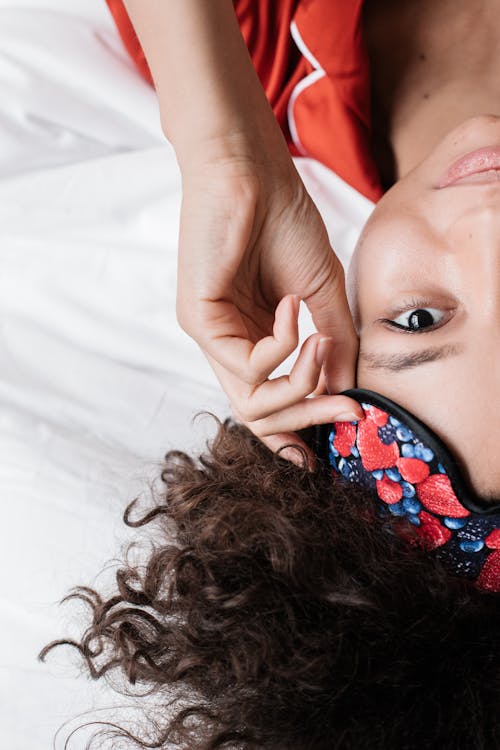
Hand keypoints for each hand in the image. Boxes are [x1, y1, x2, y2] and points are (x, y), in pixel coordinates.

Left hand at [176, 150, 362, 467]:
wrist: (254, 171)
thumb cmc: (285, 222)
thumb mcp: (322, 292)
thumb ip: (335, 345)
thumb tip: (350, 392)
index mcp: (255, 338)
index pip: (271, 402)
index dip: (302, 428)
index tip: (343, 433)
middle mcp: (228, 344)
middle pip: (261, 414)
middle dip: (310, 417)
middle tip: (350, 408)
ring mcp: (211, 335)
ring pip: (251, 402)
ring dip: (300, 384)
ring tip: (323, 343)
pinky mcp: (199, 320)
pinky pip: (247, 364)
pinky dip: (283, 344)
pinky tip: (292, 304)